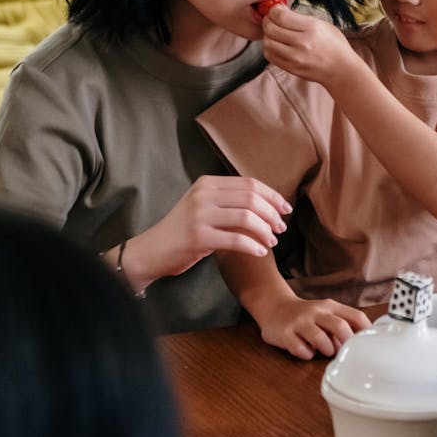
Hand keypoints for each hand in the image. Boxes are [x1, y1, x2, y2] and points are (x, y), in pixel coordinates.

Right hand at [130, 176, 291, 287]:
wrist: (151, 251)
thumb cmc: (181, 231)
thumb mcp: (202, 206)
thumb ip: (227, 200)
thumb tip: (265, 203)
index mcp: (207, 183)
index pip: (249, 184)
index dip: (272, 196)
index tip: (285, 208)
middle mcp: (203, 194)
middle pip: (251, 198)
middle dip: (272, 214)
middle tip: (281, 228)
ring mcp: (200, 215)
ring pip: (246, 218)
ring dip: (265, 231)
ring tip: (272, 241)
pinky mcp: (198, 237)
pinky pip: (236, 239)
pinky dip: (253, 246)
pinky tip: (260, 252)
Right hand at [256, 290, 370, 360]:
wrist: (274, 307)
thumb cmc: (306, 316)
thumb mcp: (326, 313)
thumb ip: (343, 324)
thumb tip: (362, 343)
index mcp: (330, 307)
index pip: (356, 316)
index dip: (365, 332)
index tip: (367, 345)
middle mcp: (316, 312)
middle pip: (340, 326)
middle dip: (345, 342)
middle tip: (343, 350)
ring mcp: (300, 322)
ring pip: (320, 339)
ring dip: (326, 349)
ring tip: (323, 350)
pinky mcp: (285, 333)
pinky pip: (300, 349)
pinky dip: (306, 354)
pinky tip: (305, 351)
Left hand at [261, 6, 358, 90]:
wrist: (341, 70)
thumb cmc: (334, 45)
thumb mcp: (322, 24)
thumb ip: (300, 19)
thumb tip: (280, 11)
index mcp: (311, 28)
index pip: (281, 16)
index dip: (274, 10)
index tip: (276, 9)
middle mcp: (302, 43)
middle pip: (271, 29)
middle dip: (268, 21)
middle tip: (271, 19)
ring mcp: (295, 58)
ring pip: (268, 42)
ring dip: (267, 35)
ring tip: (274, 32)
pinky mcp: (291, 68)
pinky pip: (270, 55)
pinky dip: (269, 47)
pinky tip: (276, 44)